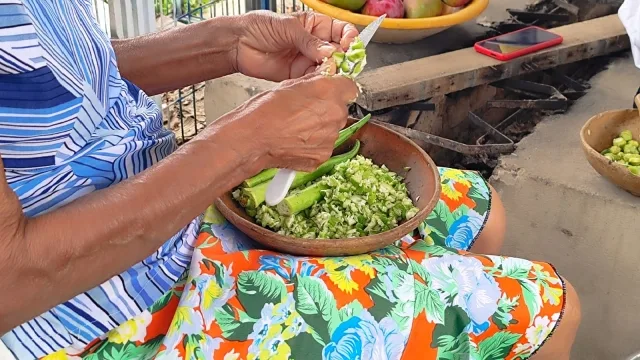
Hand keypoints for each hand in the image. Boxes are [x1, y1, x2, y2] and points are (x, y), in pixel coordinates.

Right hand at [223, 64, 357, 171]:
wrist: (252, 140)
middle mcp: (335, 114)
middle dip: (327, 110)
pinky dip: (312, 144)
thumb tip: (323, 79)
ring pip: (331, 129)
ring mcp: (330, 138)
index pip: (350, 87)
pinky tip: (294, 140)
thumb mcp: (289, 85)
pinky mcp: (323, 156)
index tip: (329, 91)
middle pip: (340, 110)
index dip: (338, 89)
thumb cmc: (264, 111)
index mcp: (329, 91)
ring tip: (295, 127)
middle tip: (305, 111)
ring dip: (319, 128)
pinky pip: (322, 146)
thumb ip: (313, 82)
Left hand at [233, 10, 358, 81]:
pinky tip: (318, 79)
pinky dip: (319, 81)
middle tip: (340, 62)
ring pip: (329, 67)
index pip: (341, 31)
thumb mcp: (288, 27)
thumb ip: (309, 41)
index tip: (348, 46)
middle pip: (338, 52)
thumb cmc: (260, 27)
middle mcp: (314, 43)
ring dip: (331, 71)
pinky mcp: (299, 75)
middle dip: (342, 58)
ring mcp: (307, 59)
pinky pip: (314, 79)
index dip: (348, 38)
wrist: (239, 44)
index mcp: (315, 25)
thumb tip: (329, 52)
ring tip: (328, 71)